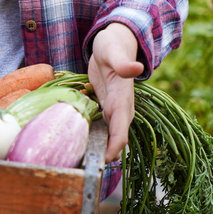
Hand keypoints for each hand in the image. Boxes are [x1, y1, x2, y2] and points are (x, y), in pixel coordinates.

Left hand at [88, 22, 143, 162]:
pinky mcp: (104, 108)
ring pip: (107, 137)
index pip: (121, 132)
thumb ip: (123, 62)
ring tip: (76, 164)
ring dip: (96, 151)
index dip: (114, 148)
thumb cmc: (113, 45)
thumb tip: (137, 68)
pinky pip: (100, 129)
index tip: (101, 162)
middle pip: (114, 140)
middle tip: (82, 170)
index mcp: (122, 101)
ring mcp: (112, 111)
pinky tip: (75, 147)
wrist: (115, 43)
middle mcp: (119, 110)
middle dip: (103, 157)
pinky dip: (91, 139)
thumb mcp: (114, 51)